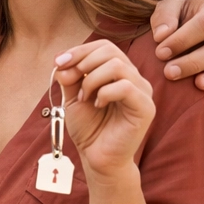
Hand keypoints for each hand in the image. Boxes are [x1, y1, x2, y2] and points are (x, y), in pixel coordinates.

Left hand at [55, 40, 154, 179]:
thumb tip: (61, 62)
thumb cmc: (89, 127)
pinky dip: (104, 93)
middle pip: (110, 51)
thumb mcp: (73, 97)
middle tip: (69, 81)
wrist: (97, 157)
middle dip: (83, 63)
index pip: (104, 47)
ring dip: (92, 80)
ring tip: (84, 98)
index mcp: (119, 73)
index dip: (79, 50)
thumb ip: (70, 77)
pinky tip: (97, 105)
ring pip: (118, 66)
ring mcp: (142, 92)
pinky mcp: (146, 107)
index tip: (58, 62)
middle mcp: (134, 78)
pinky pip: (126, 87)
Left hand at [149, 0, 203, 89]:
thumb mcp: (169, 10)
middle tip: (169, 72)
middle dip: (193, 61)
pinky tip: (202, 85)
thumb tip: (162, 35)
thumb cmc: (180, 19)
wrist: (194, 34)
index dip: (182, 39)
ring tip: (191, 82)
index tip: (160, 53)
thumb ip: (164, 16)